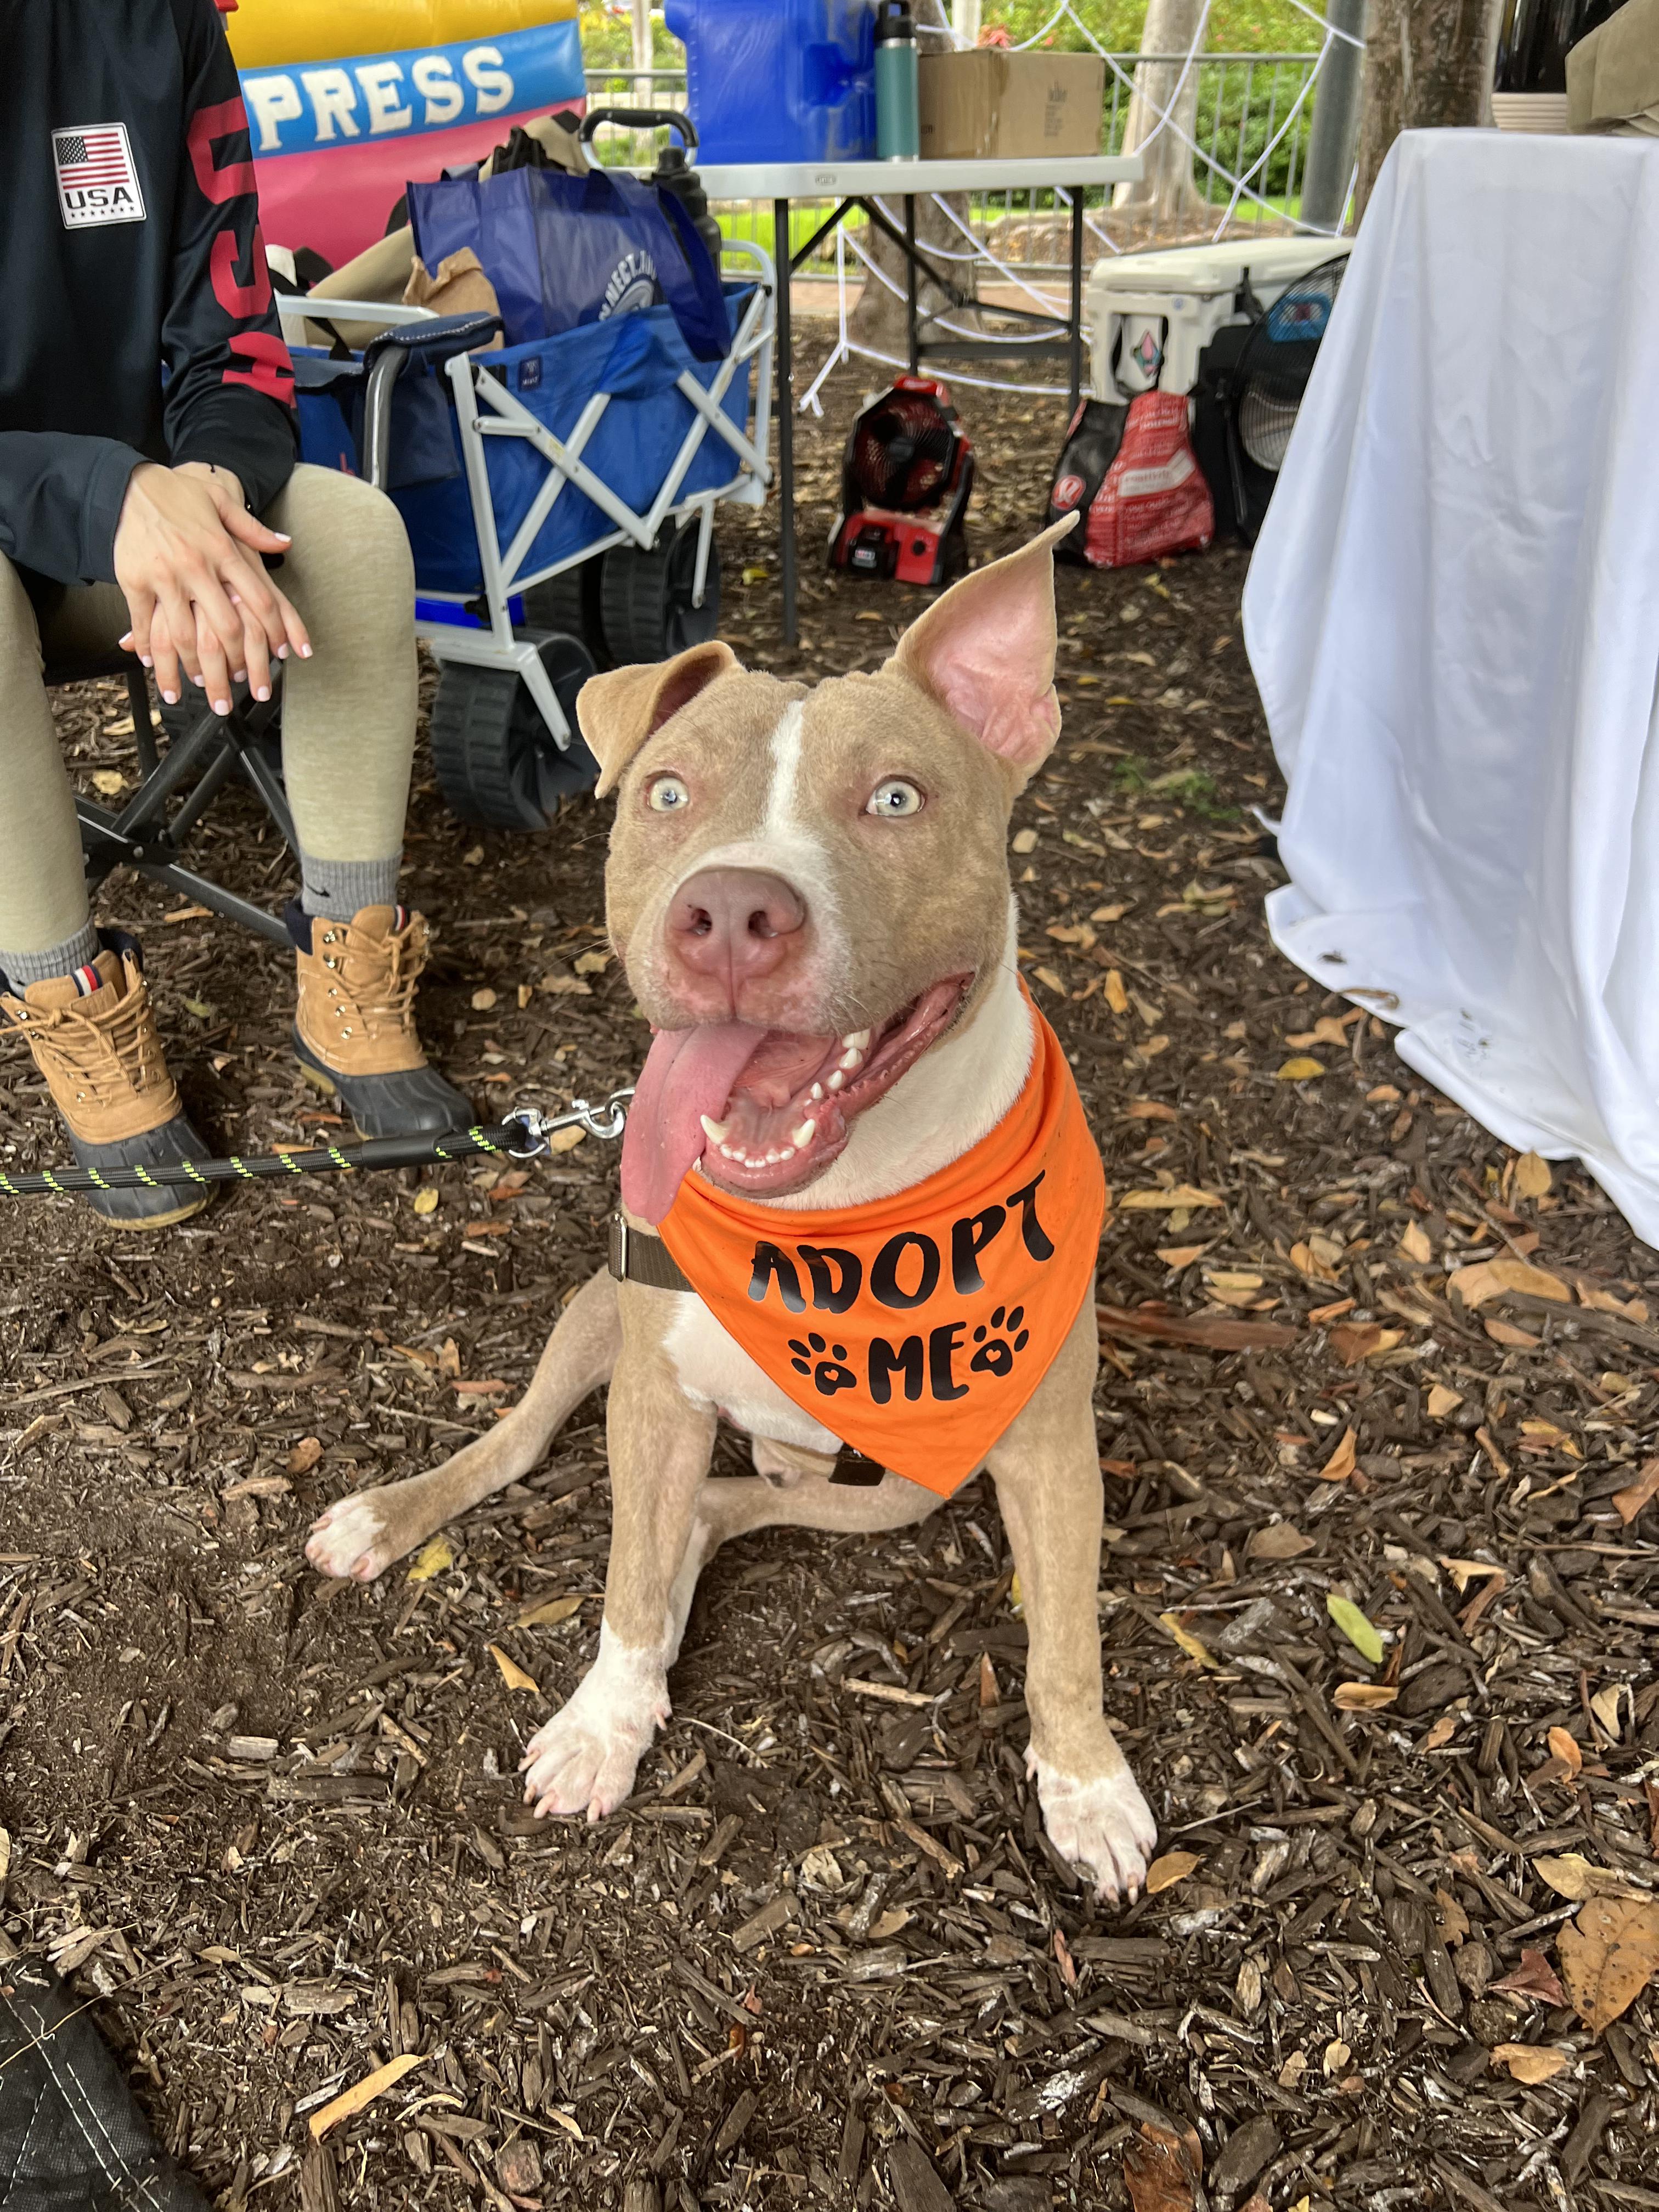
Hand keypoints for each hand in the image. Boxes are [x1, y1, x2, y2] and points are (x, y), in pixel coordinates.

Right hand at [113, 461, 310, 713]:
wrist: (127, 485)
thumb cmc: (178, 495)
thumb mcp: (221, 502)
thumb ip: (253, 530)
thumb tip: (284, 544)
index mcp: (223, 550)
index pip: (260, 600)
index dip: (275, 633)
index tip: (281, 656)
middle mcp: (197, 567)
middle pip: (226, 629)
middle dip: (236, 664)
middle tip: (240, 687)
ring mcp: (165, 577)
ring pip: (185, 635)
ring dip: (193, 666)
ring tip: (198, 683)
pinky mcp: (135, 582)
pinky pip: (145, 622)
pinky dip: (149, 646)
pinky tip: (153, 662)